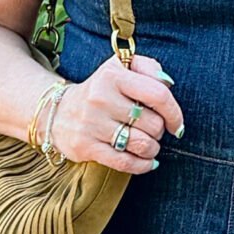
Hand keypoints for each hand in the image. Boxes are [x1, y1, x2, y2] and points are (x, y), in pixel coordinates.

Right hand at [51, 55, 184, 174]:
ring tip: (148, 145)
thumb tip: (168, 84)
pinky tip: (146, 161)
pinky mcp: (86, 146)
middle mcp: (101, 98)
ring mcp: (92, 123)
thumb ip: (148, 68)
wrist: (57, 111)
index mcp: (113, 75)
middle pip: (152, 124)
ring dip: (152, 149)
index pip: (158, 95)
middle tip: (151, 130)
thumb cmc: (100, 90)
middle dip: (159, 131)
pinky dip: (142, 165)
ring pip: (142, 145)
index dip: (175, 112)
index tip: (176, 124)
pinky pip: (125, 162)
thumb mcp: (120, 68)